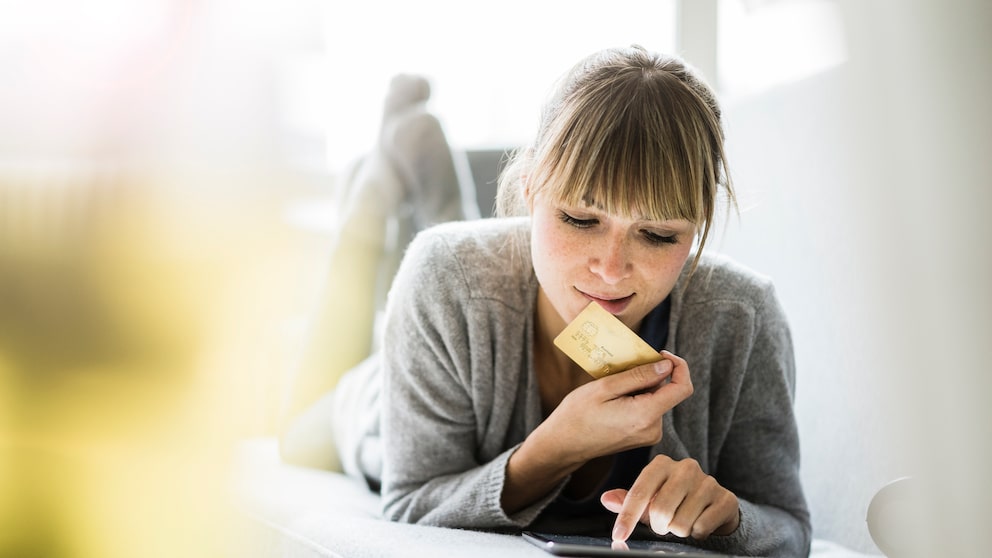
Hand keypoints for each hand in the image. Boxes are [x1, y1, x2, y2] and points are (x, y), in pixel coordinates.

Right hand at [501, 351, 691, 514]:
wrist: (563, 445)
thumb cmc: (578, 415)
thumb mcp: (605, 387)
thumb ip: (639, 376)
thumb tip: (666, 366)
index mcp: (646, 416)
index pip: (682, 388)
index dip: (679, 366)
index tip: (660, 353)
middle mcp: (653, 429)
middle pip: (667, 391)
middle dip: (650, 375)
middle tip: (623, 368)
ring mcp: (649, 435)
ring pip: (657, 399)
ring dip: (641, 386)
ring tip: (613, 386)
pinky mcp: (643, 436)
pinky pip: (649, 409)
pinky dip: (637, 397)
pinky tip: (615, 398)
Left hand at [601, 455, 740, 541]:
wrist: (714, 504)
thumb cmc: (675, 500)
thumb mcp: (649, 499)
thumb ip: (628, 500)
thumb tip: (607, 499)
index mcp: (662, 464)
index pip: (639, 492)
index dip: (627, 517)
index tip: (619, 536)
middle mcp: (685, 467)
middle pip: (661, 511)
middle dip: (659, 527)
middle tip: (664, 525)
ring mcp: (708, 482)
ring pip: (681, 523)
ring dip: (678, 531)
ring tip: (683, 521)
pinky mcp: (726, 498)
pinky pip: (701, 528)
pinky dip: (697, 533)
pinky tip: (700, 522)